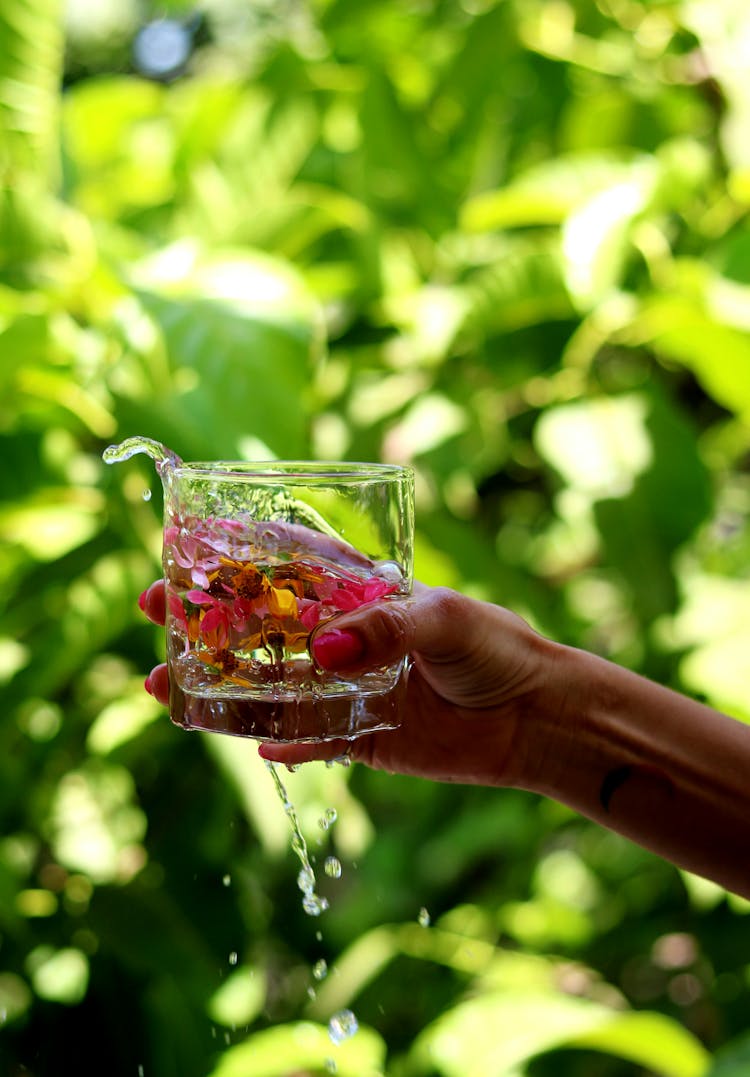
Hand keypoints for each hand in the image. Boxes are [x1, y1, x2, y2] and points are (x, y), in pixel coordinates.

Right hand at [140, 579, 554, 787]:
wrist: (535, 716)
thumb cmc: (496, 647)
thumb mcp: (444, 619)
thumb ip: (385, 629)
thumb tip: (321, 651)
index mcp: (360, 594)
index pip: (287, 567)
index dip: (235, 556)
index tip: (184, 545)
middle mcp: (345, 639)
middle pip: (261, 626)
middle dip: (206, 619)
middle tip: (156, 612)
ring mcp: (347, 689)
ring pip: (269, 687)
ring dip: (220, 685)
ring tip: (163, 684)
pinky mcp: (360, 739)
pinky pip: (307, 743)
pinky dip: (280, 746)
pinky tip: (248, 745)